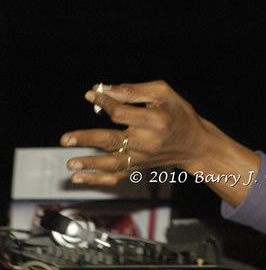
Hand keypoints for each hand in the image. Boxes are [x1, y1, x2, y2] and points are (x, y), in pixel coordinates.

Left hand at [60, 80, 223, 185]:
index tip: (91, 95)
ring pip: (113, 162)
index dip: (105, 103)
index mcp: (157, 121)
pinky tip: (78, 178)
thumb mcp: (164, 94)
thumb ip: (134, 91)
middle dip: (88, 139)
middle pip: (114, 140)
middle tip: (66, 138)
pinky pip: (116, 176)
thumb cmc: (180, 114)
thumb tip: (103, 90)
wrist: (196, 145)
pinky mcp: (138, 166)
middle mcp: (149, 142)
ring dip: (90, 164)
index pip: (123, 113)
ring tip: (71, 164)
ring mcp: (143, 157)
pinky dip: (97, 180)